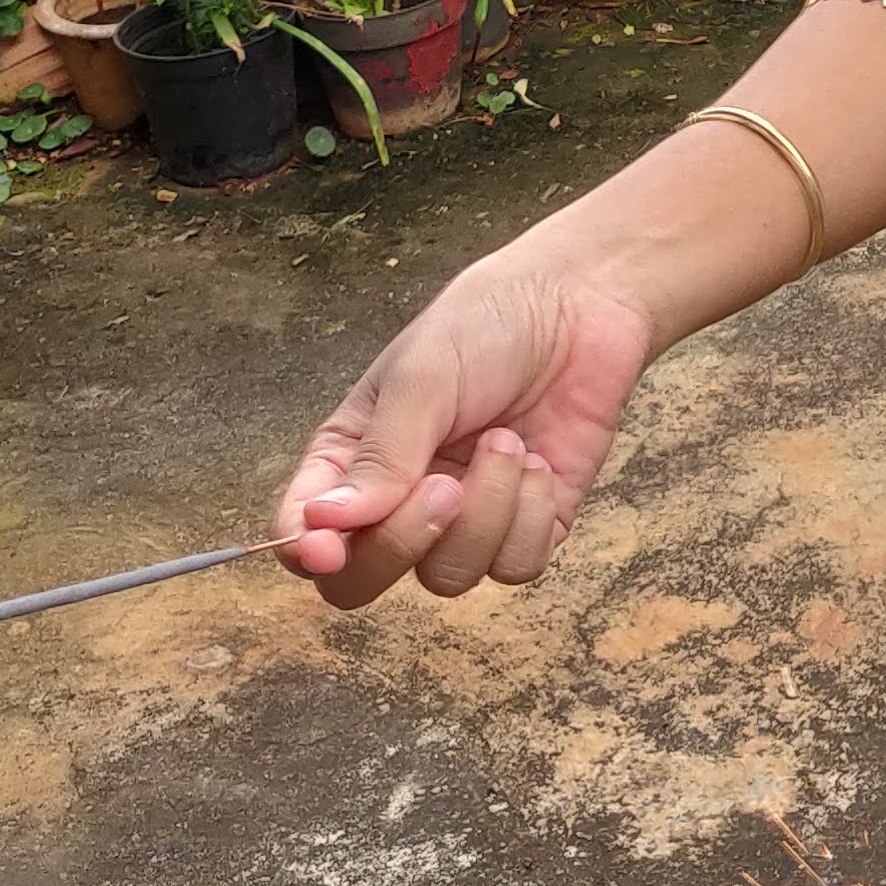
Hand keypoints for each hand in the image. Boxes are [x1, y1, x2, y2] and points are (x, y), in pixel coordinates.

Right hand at [272, 230, 654, 608]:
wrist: (581, 305)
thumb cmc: (486, 325)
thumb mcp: (423, 375)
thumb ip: (381, 454)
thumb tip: (323, 523)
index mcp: (350, 459)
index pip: (304, 532)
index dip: (307, 552)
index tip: (327, 547)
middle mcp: (399, 500)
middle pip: (364, 580)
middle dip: (403, 543)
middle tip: (444, 487)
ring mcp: (463, 521)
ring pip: (448, 575)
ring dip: (485, 511)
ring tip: (506, 440)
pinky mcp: (528, 528)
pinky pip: (515, 567)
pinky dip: (531, 516)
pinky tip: (540, 462)